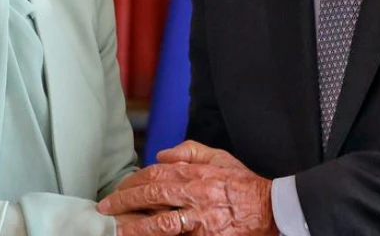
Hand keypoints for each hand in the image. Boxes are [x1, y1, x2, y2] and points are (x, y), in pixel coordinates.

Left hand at [98, 141, 277, 235]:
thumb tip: (161, 154)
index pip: (156, 173)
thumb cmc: (244, 185)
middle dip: (125, 202)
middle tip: (105, 209)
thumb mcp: (220, 158)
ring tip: (117, 229)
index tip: (117, 189)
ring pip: (162, 222)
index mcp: (197, 173)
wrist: (274, 208)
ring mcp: (201, 219)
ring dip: (136, 227)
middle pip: (153, 195)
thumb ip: (190, 152)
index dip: (133, 181)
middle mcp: (196, 194)